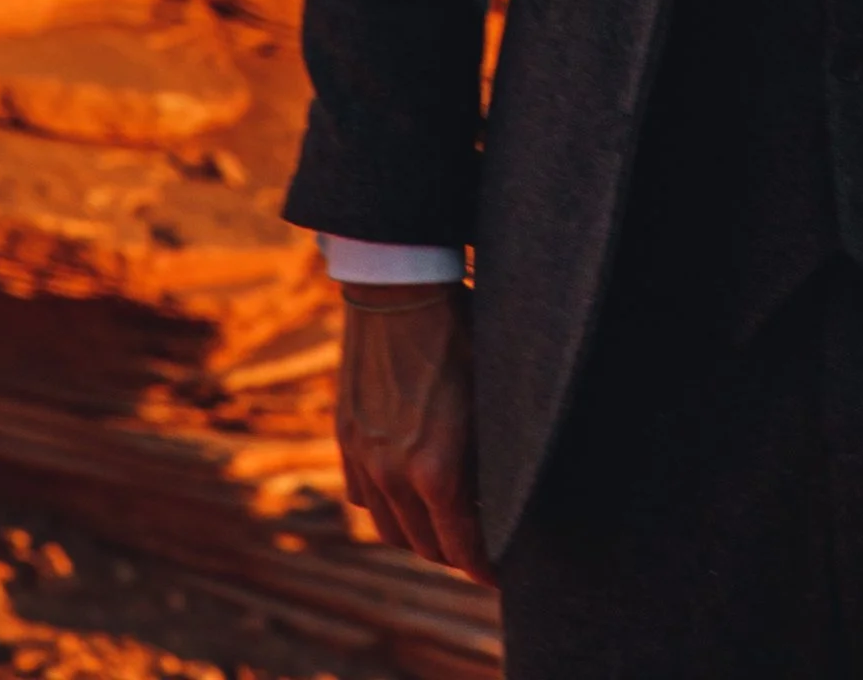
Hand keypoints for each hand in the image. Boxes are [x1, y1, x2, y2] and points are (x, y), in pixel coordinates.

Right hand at [333, 281, 492, 577]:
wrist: (399, 288)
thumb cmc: (462, 332)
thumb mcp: (495, 392)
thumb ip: (498, 452)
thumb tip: (516, 489)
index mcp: (437, 469)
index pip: (463, 546)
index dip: (485, 567)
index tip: (504, 575)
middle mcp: (393, 474)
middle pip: (426, 545)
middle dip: (457, 554)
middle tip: (483, 547)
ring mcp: (364, 457)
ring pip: (390, 528)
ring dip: (419, 535)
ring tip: (448, 526)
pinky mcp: (346, 437)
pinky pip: (363, 496)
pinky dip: (386, 506)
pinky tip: (408, 492)